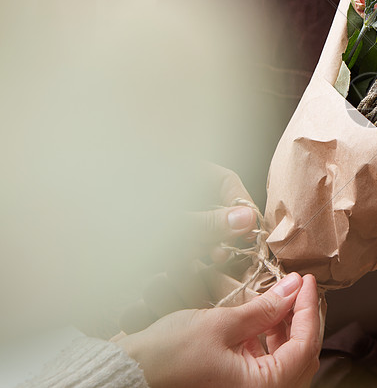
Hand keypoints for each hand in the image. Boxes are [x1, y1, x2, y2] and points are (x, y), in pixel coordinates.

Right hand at [118, 273, 320, 387]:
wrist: (129, 374)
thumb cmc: (168, 356)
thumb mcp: (221, 324)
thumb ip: (265, 308)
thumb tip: (294, 288)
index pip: (305, 344)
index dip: (309, 308)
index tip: (307, 281)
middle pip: (301, 355)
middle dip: (301, 318)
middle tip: (297, 288)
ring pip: (285, 360)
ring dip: (285, 329)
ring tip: (279, 300)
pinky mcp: (237, 387)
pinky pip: (266, 367)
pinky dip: (268, 343)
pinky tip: (260, 321)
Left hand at [119, 166, 257, 332]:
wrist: (69, 227)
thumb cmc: (117, 213)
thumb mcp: (168, 223)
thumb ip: (208, 223)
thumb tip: (248, 220)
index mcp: (183, 170)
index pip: (227, 182)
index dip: (241, 207)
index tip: (249, 233)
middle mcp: (176, 184)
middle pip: (214, 204)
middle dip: (221, 232)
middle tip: (222, 255)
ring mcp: (165, 205)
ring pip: (198, 223)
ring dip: (203, 244)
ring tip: (200, 261)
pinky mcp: (153, 224)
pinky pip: (180, 234)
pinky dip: (184, 248)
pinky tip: (179, 263)